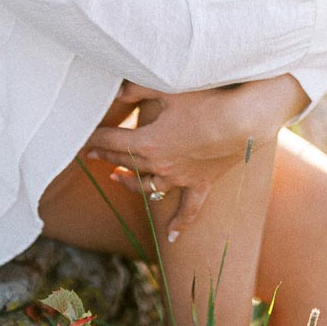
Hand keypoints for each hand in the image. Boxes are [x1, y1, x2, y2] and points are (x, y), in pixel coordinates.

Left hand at [82, 76, 304, 239]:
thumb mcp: (168, 88)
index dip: (94, 138)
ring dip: (129, 183)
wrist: (243, 120)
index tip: (83, 138)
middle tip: (92, 153)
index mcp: (146, 142)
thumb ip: (138, 88)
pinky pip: (188, 210)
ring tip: (117, 177)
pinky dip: (178, 224)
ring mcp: (180, 177)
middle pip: (125, 162)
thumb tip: (117, 92)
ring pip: (148, 187)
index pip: (111, 141)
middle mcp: (159, 164)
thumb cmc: (206, 100)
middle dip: (105, 156)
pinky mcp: (200, 183)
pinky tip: (170, 237)